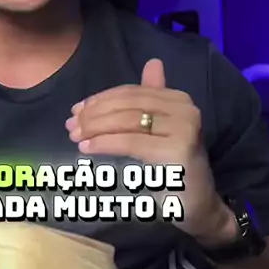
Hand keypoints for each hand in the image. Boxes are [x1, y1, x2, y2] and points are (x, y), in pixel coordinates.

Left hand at [66, 58, 236, 245]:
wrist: (198, 206)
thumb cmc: (173, 169)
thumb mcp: (161, 130)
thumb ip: (151, 99)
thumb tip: (153, 62)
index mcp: (179, 99)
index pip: (132, 92)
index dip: (101, 99)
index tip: (76, 111)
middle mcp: (185, 109)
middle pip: (128, 105)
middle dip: (94, 114)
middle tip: (70, 126)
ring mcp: (184, 129)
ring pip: (127, 121)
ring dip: (95, 128)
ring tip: (76, 137)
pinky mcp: (177, 151)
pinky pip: (131, 142)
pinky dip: (105, 143)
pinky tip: (87, 148)